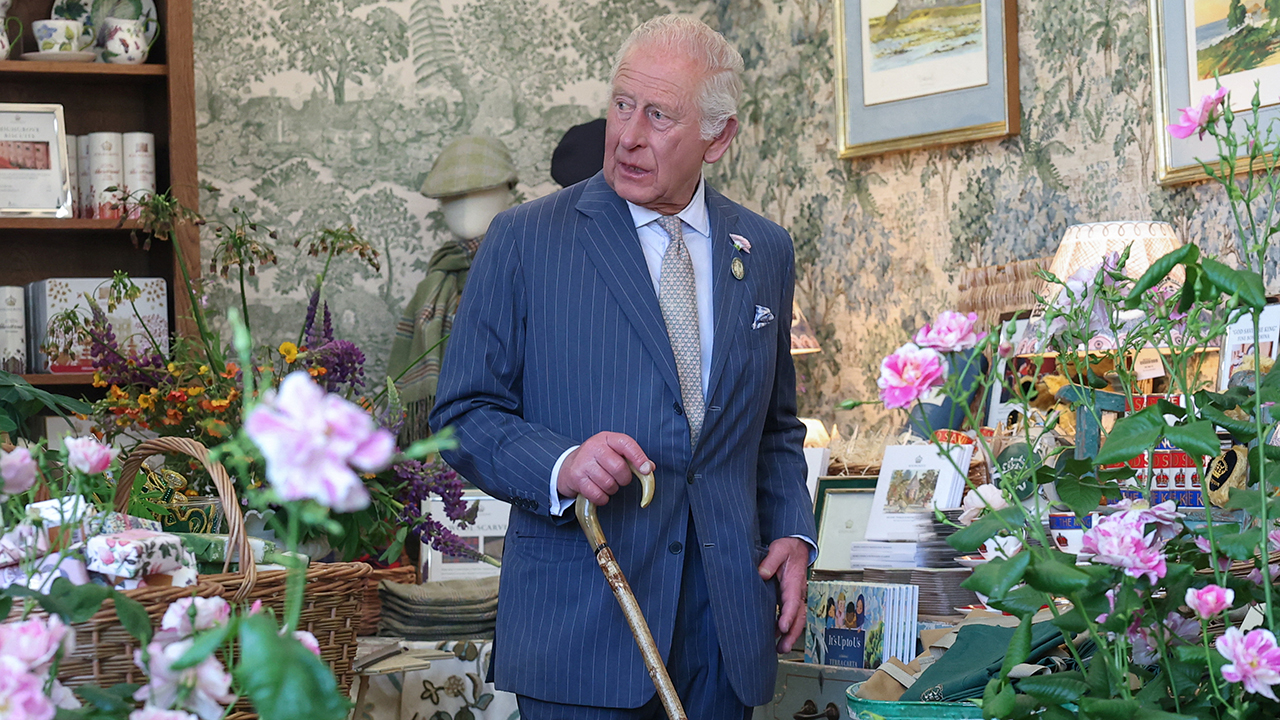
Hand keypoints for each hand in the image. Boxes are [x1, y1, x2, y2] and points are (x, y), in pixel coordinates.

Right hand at [556, 432, 653, 505]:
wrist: (567, 465)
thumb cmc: (596, 459)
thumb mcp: (613, 452)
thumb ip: (632, 458)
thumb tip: (649, 468)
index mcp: (606, 438)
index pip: (626, 444)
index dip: (639, 458)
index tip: (646, 470)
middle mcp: (594, 447)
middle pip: (619, 468)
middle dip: (624, 479)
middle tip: (619, 479)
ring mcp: (583, 462)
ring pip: (609, 484)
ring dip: (612, 489)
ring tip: (606, 483)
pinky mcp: (576, 477)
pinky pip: (597, 495)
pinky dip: (602, 498)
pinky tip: (598, 492)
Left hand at [758, 536, 808, 652]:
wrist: (796, 547)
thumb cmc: (788, 549)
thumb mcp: (778, 549)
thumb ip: (770, 561)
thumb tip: (762, 574)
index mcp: (794, 582)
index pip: (793, 602)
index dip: (788, 616)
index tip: (783, 627)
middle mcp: (797, 593)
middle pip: (799, 617)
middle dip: (792, 634)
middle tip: (782, 647)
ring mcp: (795, 597)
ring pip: (796, 620)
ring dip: (790, 635)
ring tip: (779, 649)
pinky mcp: (789, 599)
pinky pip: (790, 616)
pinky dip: (785, 629)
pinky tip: (776, 637)